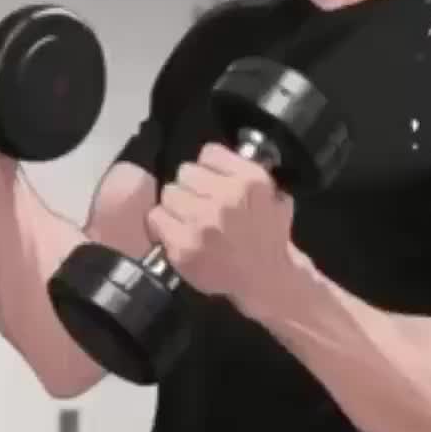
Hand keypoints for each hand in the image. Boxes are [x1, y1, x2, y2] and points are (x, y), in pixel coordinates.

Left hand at [146, 143, 296, 311]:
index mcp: (250, 182)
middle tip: (198, 201)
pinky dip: (163, 224)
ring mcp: (203, 223)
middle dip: (191, 185)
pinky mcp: (183, 246)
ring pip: (169, 192)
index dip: (209, 167)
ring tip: (188, 217)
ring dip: (176, 204)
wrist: (266, 278)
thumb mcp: (273, 195)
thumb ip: (245, 172)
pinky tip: (176, 231)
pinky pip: (157, 218)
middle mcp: (226, 199)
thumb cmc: (268, 235)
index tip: (211, 180)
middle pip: (186, 171)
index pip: (209, 153)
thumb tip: (214, 158)